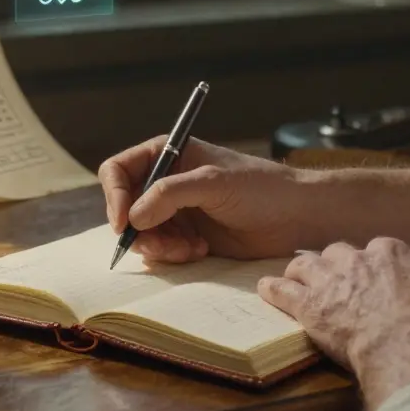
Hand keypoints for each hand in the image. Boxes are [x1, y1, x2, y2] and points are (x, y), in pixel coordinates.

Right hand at [98, 137, 315, 262]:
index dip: (114, 196)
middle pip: (125, 207)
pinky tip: (199, 251)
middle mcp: (166, 181)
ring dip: (159, 246)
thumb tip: (133, 217)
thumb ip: (170, 194)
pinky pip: (162, 250)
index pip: (119, 170)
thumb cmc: (260, 187)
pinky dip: (173, 255)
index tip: (124, 223)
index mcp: (168, 155)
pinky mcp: (187, 236)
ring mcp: (176, 211)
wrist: (295, 216)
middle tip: (164, 245)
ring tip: (189, 249)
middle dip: (140, 230)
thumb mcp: (213, 183)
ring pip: (142, 233)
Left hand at [258, 238, 409, 410]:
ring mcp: (329, 280)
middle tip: (334, 278)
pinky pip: (282, 290)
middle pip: (337, 252)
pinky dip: (273, 288)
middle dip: (335, 264)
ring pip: (305, 263)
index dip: (372, 263)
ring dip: (301, 270)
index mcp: (390, 252)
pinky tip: (266, 289)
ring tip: (296, 277)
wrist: (407, 345)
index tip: (373, 275)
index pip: (377, 248)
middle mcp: (356, 259)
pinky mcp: (309, 305)